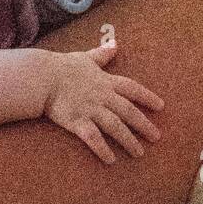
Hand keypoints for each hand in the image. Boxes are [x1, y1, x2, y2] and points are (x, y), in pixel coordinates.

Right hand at [44, 44, 163, 164]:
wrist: (41, 76)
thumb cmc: (61, 66)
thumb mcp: (85, 57)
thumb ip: (102, 54)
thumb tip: (116, 43)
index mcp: (105, 81)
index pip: (132, 89)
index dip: (147, 97)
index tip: (161, 106)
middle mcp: (102, 96)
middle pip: (128, 111)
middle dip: (144, 124)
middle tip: (157, 137)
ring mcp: (90, 109)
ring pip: (115, 126)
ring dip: (128, 140)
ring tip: (139, 153)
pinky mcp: (77, 121)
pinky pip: (93, 138)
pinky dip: (103, 149)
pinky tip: (111, 160)